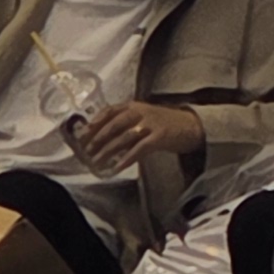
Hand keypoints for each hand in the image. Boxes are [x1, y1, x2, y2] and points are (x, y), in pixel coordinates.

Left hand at [70, 100, 202, 175]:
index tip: (82, 134)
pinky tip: (118, 167)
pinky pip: (139, 148)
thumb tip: (100, 140)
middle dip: (98, 138)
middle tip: (87, 151)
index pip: (110, 110)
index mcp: (135, 105)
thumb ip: (125, 124)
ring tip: (97, 162)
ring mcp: (151, 123)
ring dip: (108, 151)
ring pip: (124, 137)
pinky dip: (127, 158)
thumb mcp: (143, 118)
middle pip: (115, 123)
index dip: (95, 122)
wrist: (191, 126)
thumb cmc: (163, 124)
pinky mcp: (160, 136)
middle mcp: (142, 111)